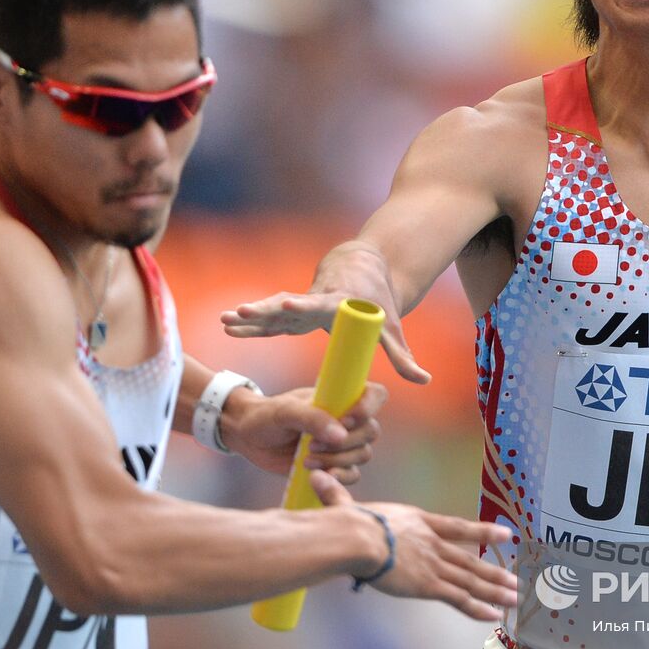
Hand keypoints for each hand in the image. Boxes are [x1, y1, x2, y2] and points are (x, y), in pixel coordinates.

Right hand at [219, 243, 430, 383]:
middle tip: (240, 311)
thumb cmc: (378, 302)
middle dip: (264, 309)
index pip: (319, 303)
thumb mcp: (391, 328)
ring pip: (272, 310)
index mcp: (337, 301)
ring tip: (224, 319)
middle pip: (286, 305)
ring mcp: (300, 304)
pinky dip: (250, 323)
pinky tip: (228, 326)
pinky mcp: (292, 310)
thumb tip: (423, 380)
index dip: (305, 303)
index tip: (289, 302)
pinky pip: (269, 318)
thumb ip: (403, 356)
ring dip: (250, 316)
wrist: (362, 268)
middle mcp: (314, 300)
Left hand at [222, 382, 386, 481]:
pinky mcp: (334, 465)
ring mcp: (342, 443)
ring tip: (307, 459)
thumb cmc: (267, 416)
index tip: (345, 420)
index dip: (368, 408)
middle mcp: (347, 418)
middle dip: (345, 443)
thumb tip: (340, 435)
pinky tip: (316, 475)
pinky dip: (338, 477)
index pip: (375, 395)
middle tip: (312, 444)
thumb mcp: (285, 412)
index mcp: (342, 396)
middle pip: (371, 431)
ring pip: (362, 454)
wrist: (249, 438)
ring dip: (338, 461)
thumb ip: (312, 419)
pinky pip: (352, 474)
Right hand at [312, 471, 518, 620]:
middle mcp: (432, 543)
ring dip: (495, 590)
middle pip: (470, 561)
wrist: (357, 538)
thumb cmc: (348, 523)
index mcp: (418, 522)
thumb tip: (315, 480)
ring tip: (516, 598)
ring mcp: (432, 564)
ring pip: (471, 580)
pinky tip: (495, 614)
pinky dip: (478, 606)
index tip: (506, 535)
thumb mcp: (345, 507)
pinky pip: (459, 598)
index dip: (483, 533)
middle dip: (495, 573)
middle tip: (517, 581)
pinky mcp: (428, 584)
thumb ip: (335, 496)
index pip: (457, 528)